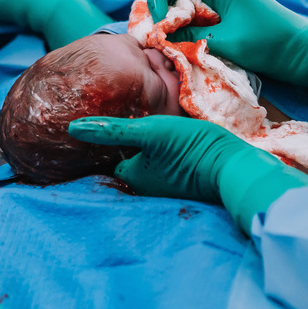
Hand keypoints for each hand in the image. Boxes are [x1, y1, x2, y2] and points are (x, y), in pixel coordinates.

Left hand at [68, 115, 307, 231]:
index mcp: (132, 175)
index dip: (108, 139)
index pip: (110, 155)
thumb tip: (72, 128)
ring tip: (150, 126)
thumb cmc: (191, 148)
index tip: (106, 122)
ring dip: (148, 150)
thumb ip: (112, 130)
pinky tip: (173, 141)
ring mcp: (165, 188)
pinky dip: (165, 155)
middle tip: (127, 120)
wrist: (235, 168)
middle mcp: (145, 187)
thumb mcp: (150, 132)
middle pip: (128, 160)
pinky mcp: (184, 184)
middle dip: (127, 145)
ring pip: (148, 163)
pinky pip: (166, 167)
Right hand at [148, 0, 307, 77]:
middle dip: (164, 14)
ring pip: (185, 6)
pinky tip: (194, 47)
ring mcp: (223, 0)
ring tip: (179, 46)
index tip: (159, 24)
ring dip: (177, 25)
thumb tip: (161, 37)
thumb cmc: (269, 43)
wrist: (304, 52)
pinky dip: (190, 31)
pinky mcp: (228, 15)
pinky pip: (198, 18)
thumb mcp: (225, 42)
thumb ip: (189, 38)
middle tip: (165, 40)